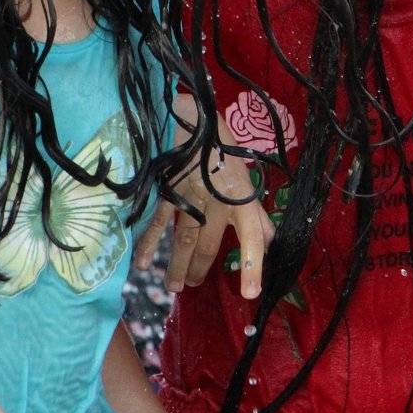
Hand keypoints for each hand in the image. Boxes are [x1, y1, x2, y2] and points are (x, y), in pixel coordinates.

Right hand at [134, 129, 274, 300]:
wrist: (190, 118)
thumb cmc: (220, 150)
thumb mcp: (243, 180)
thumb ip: (254, 214)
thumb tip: (269, 241)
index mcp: (241, 197)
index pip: (251, 236)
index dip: (252, 265)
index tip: (250, 294)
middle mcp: (217, 200)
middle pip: (208, 244)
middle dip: (200, 268)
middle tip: (191, 286)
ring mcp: (191, 196)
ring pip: (184, 239)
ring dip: (178, 265)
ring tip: (174, 286)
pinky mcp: (167, 191)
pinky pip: (158, 223)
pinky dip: (149, 244)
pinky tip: (143, 264)